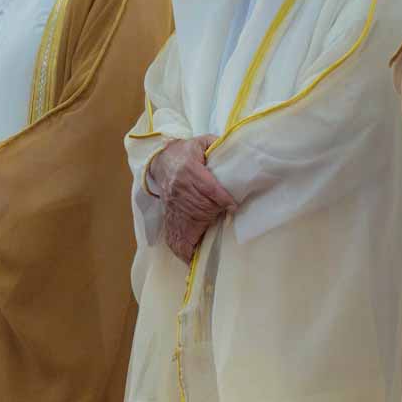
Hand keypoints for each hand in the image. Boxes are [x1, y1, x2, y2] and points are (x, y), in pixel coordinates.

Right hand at [149, 136, 236, 261]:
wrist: (162, 161)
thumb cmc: (187, 152)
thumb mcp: (202, 142)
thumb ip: (219, 145)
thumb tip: (239, 150)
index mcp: (189, 169)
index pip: (206, 186)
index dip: (221, 197)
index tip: (232, 206)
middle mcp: (180, 189)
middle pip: (200, 207)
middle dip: (213, 215)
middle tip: (227, 222)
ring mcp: (173, 205)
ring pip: (187, 224)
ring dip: (199, 237)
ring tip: (210, 252)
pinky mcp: (170, 216)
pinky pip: (175, 237)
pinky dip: (183, 250)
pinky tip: (193, 260)